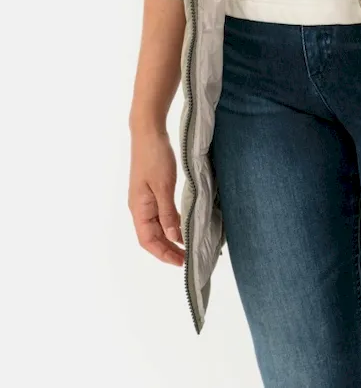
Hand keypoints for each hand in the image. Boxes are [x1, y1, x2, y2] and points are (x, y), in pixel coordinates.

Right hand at [129, 126, 184, 266]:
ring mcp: (145, 199)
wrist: (148, 132)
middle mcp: (140, 207)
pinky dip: (171, 223)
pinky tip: (182, 225)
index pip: (148, 241)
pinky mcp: (152, 190)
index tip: (180, 262)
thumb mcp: (164, 186)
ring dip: (170, 237)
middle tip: (188, 258)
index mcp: (139, 208)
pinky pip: (161, 214)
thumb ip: (168, 212)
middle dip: (168, 249)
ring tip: (188, 246)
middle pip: (152, 236)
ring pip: (157, 226)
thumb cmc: (154, 157)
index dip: (163, 253)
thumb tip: (173, 236)